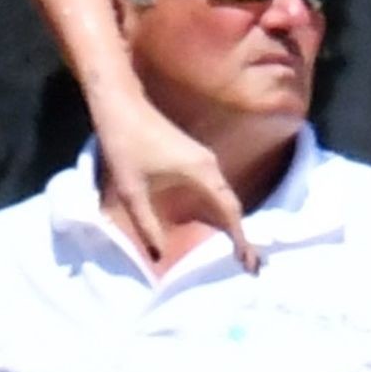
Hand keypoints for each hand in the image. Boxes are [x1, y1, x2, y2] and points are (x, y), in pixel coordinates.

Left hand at [93, 96, 256, 271]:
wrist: (120, 104)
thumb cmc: (124, 145)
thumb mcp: (131, 192)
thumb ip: (146, 226)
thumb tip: (158, 257)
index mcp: (201, 172)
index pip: (229, 211)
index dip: (241, 239)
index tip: (249, 263)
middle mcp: (209, 165)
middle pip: (232, 206)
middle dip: (242, 236)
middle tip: (251, 267)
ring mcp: (203, 159)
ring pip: (224, 197)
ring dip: (232, 223)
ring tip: (239, 252)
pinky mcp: (193, 157)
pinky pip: (214, 189)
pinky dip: (220, 209)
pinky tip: (216, 225)